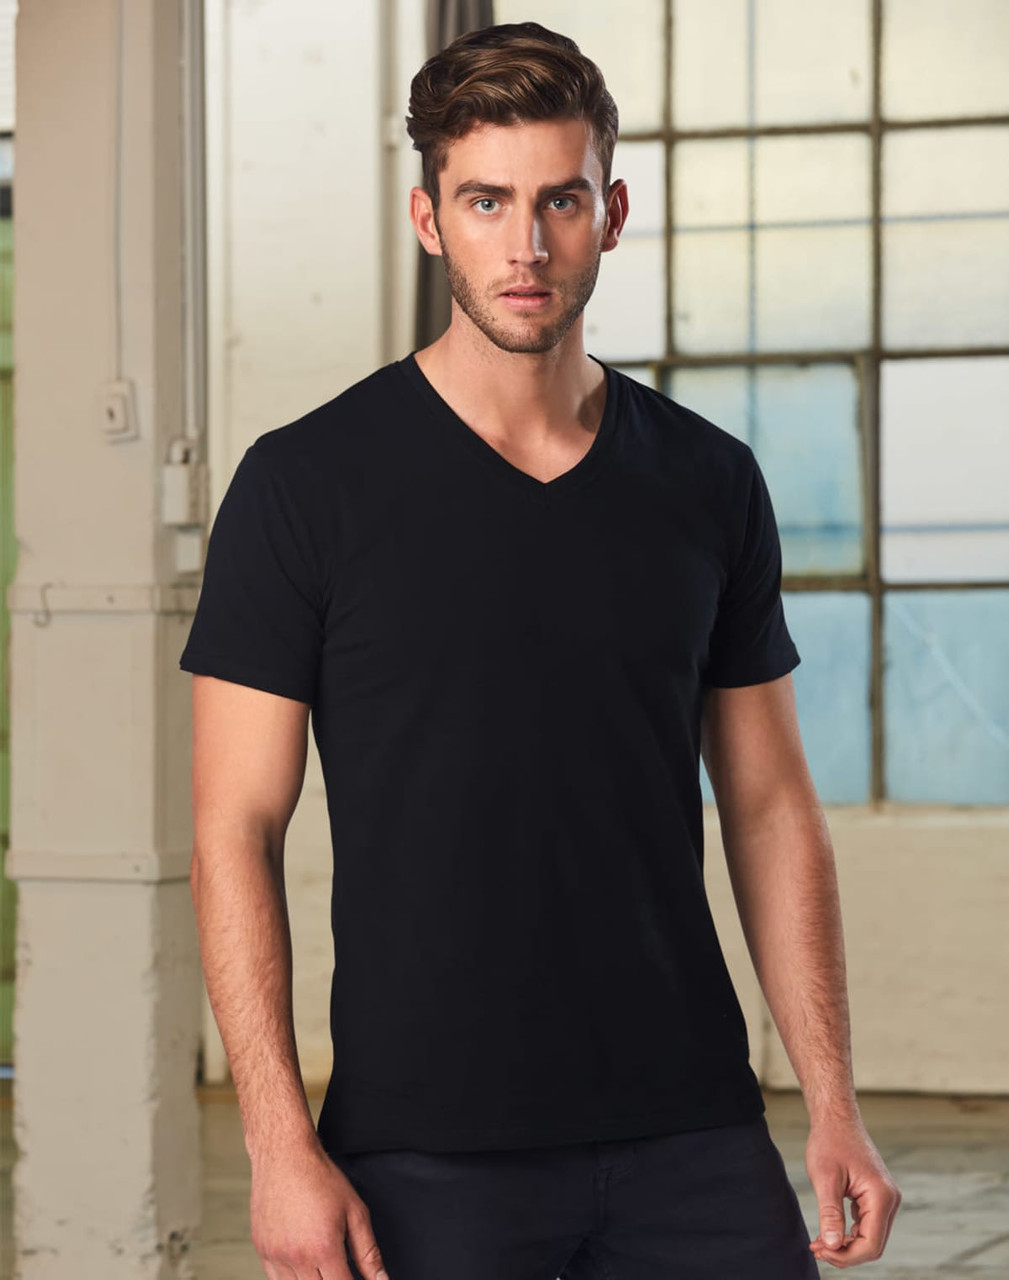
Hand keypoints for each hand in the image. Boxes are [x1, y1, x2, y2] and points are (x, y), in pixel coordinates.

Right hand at [249, 1136, 390, 1279]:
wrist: (284, 1156)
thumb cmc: (320, 1178)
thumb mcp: (355, 1211)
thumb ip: (368, 1252)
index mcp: (323, 1248)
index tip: (355, 1279)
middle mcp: (297, 1257)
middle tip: (339, 1266)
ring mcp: (275, 1256)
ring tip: (323, 1265)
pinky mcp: (262, 1251)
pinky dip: (292, 1278)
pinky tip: (304, 1265)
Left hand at [806, 1114, 901, 1267]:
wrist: (836, 1119)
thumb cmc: (830, 1142)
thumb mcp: (825, 1179)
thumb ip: (830, 1214)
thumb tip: (832, 1246)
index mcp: (881, 1196)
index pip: (871, 1244)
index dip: (846, 1255)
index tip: (820, 1250)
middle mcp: (890, 1200)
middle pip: (873, 1245)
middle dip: (845, 1252)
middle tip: (816, 1248)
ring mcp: (885, 1198)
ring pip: (870, 1237)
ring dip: (846, 1245)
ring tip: (819, 1243)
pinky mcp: (876, 1197)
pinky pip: (867, 1225)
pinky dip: (849, 1233)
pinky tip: (829, 1232)